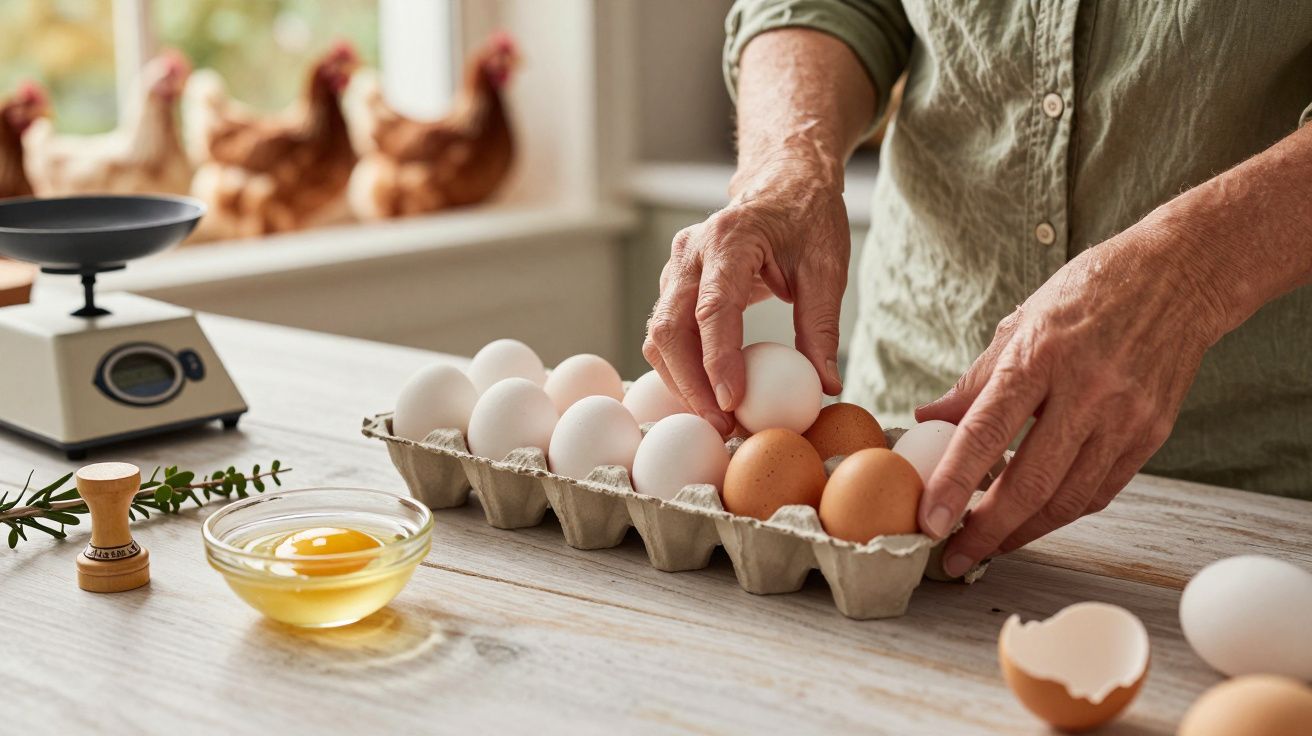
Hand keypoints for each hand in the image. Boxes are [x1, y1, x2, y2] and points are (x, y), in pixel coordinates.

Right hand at [643, 160, 848, 434]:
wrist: (782, 181)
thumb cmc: (808, 218)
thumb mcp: (826, 268)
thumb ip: (822, 326)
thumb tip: (826, 386)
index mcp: (730, 239)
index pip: (713, 309)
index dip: (718, 361)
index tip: (733, 403)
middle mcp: (691, 251)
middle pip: (671, 328)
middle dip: (691, 384)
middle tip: (722, 427)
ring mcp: (676, 267)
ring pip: (660, 335)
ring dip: (682, 382)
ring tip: (717, 420)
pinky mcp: (674, 283)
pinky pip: (667, 333)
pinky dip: (681, 369)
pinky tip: (707, 396)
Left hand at [915, 222, 1226, 576]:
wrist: (1181, 276)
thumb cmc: (1092, 292)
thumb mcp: (1022, 321)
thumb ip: (976, 379)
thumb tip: (929, 417)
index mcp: (1041, 355)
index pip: (987, 432)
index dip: (953, 483)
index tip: (928, 521)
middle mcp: (1086, 391)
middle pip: (1030, 482)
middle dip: (986, 530)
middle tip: (953, 557)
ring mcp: (1125, 417)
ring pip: (1068, 499)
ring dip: (1023, 531)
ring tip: (988, 544)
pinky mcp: (1151, 435)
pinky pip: (1099, 491)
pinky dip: (1063, 512)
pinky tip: (1035, 518)